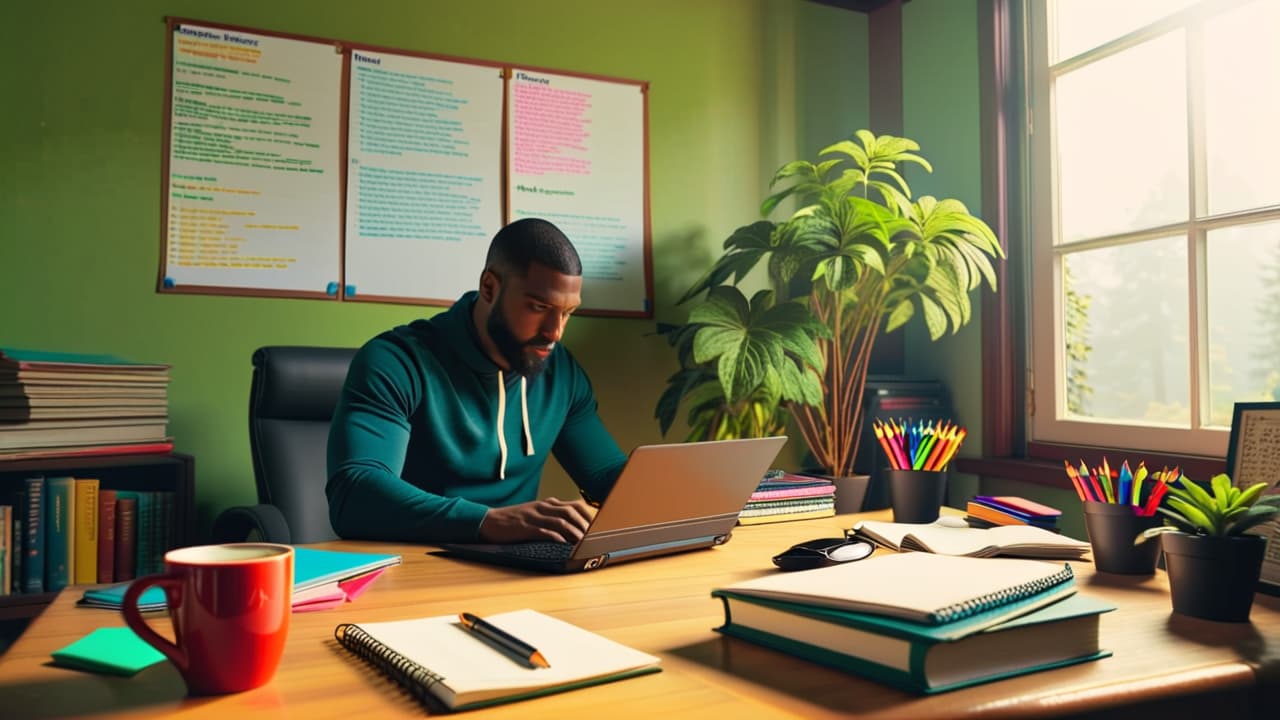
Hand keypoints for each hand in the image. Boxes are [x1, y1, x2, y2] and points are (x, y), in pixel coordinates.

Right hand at [478, 497, 595, 543]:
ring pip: (560, 521)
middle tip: (593, 537)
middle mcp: (543, 507)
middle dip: (584, 524)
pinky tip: (563, 544)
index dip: (588, 516)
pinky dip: (555, 537)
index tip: (598, 527)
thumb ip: (552, 516)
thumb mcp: (536, 513)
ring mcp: (534, 516)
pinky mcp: (525, 527)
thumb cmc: (514, 520)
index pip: (575, 505)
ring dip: (574, 532)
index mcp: (547, 503)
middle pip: (571, 511)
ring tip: (582, 542)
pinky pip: (543, 531)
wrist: (488, 521)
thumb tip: (573, 527)